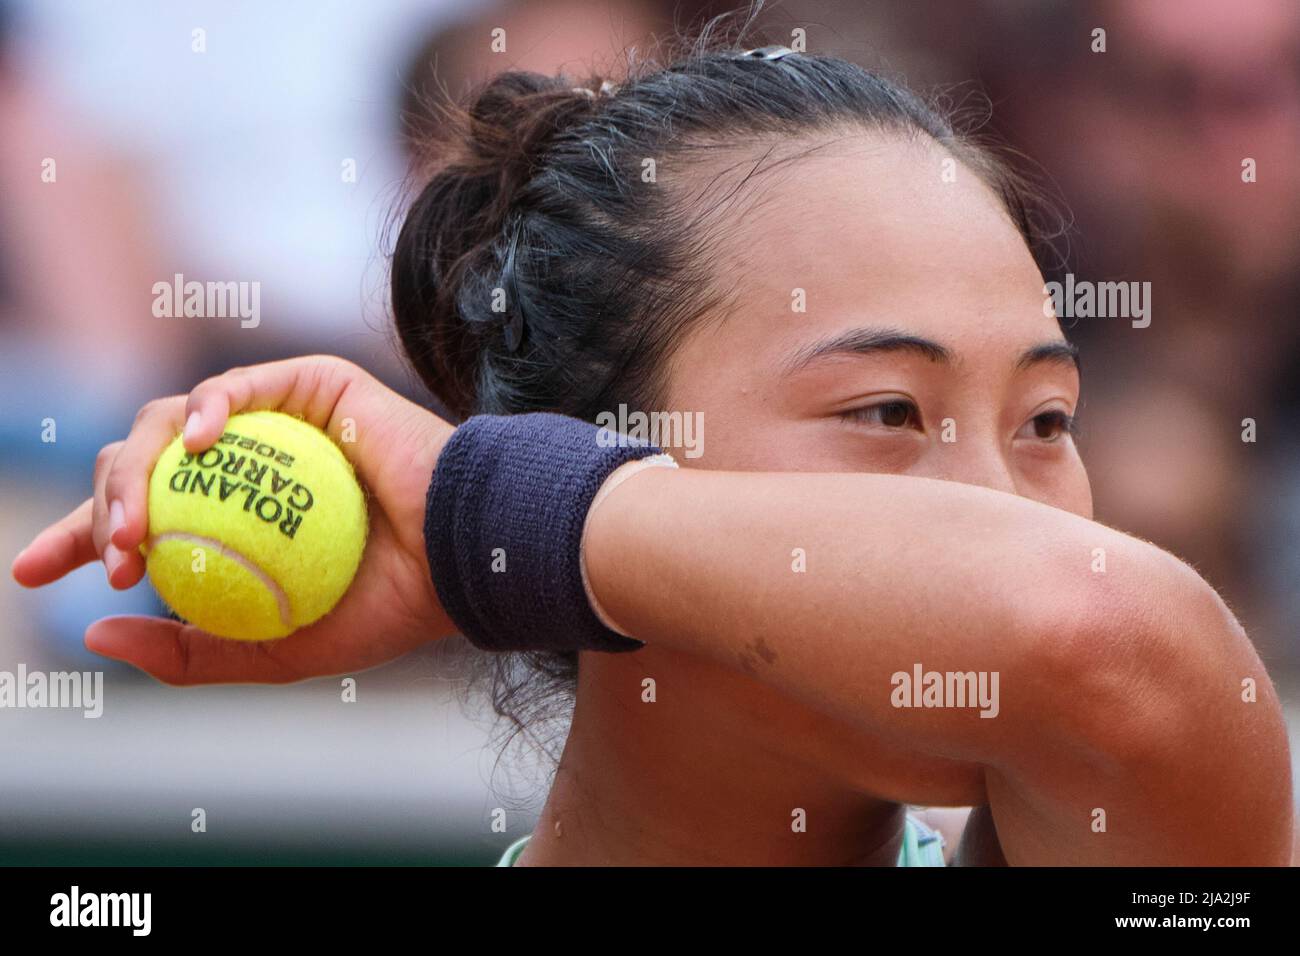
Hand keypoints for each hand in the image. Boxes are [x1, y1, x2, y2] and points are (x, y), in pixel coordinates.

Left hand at [11, 355, 456, 683]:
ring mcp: (276, 423)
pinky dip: (207, 407)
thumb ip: (191, 651)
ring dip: (138, 472)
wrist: (464, 557)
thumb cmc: (387, 607)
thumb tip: (95, 631)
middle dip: (100, 511)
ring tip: (139, 527)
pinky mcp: (309, 384)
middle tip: (108, 562)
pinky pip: (238, 385)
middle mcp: (248, 467)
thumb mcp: (274, 651)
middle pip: (141, 466)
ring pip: (171, 423)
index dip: (79, 537)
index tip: (32, 575)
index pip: (142, 518)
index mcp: (237, 519)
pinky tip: (195, 445)